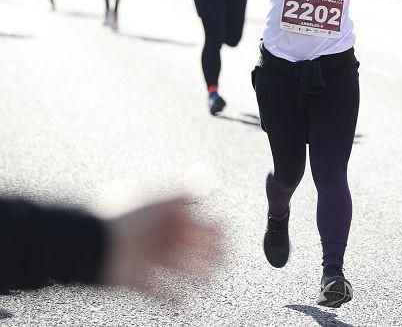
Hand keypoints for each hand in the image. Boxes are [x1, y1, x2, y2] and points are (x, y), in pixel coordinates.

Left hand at [102, 195, 221, 295]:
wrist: (90, 245)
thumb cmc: (124, 220)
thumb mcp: (158, 201)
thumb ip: (185, 191)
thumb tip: (210, 184)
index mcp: (164, 216)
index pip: (197, 221)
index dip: (214, 228)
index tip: (226, 237)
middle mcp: (158, 236)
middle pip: (192, 246)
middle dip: (210, 253)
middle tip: (223, 260)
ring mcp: (148, 258)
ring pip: (180, 268)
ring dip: (196, 275)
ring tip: (207, 281)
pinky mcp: (137, 278)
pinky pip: (160, 291)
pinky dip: (172, 298)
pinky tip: (183, 302)